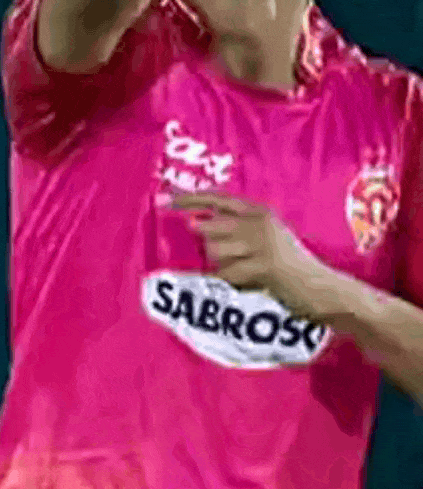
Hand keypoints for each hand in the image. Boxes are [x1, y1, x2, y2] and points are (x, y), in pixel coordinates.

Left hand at [173, 193, 336, 319]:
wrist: (324, 290)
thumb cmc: (289, 268)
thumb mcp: (263, 239)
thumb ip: (232, 230)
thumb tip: (194, 224)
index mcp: (260, 212)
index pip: (217, 199)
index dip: (189, 199)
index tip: (164, 200)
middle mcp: (260, 222)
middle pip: (209, 230)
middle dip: (214, 250)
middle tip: (240, 262)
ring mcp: (262, 243)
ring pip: (214, 253)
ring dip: (224, 268)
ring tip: (250, 274)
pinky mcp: (264, 265)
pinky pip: (226, 275)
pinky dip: (232, 283)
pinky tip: (253, 284)